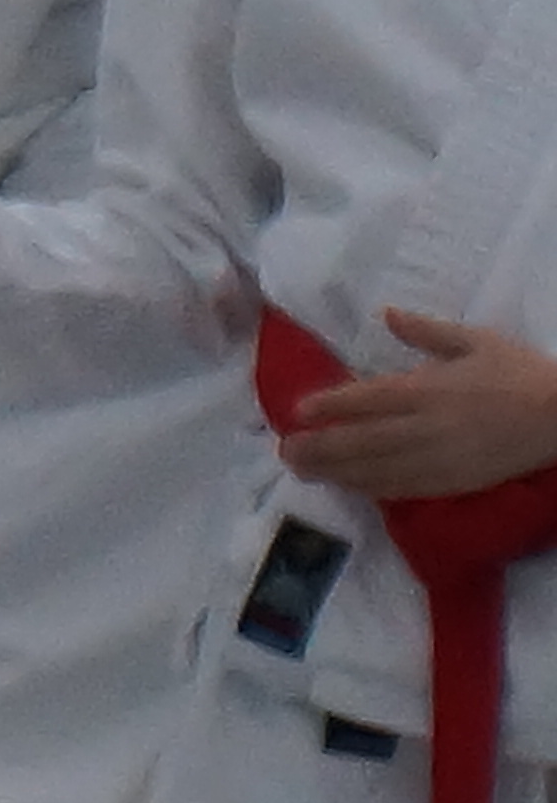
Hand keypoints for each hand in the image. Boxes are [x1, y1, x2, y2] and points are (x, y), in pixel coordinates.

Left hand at [282, 311, 556, 499]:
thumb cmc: (518, 374)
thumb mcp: (475, 340)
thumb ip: (426, 331)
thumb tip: (387, 313)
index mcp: (429, 389)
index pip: (367, 399)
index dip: (329, 406)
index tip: (297, 412)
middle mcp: (427, 427)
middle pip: (362, 440)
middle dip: (319, 448)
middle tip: (284, 451)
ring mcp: (439, 459)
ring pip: (377, 469)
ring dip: (336, 472)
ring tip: (302, 471)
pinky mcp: (455, 482)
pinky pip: (405, 489)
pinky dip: (372, 488)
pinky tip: (350, 487)